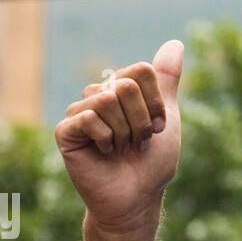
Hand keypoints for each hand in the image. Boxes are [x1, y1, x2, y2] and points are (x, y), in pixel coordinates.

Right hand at [54, 40, 183, 236]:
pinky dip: (106, 139)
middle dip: (141, 121)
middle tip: (137, 143)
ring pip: (108, 100)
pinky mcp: (66, 131)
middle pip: (125, 85)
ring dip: (126, 133)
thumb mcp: (167, 118)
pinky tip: (105, 153)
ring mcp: (80, 112)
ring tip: (122, 150)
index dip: (156, 103)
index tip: (157, 128)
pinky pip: (89, 118)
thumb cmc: (151, 162)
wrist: (136, 198)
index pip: (141, 71)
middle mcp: (99, 95)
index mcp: (122, 88)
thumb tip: (175, 42)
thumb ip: (167, 80)